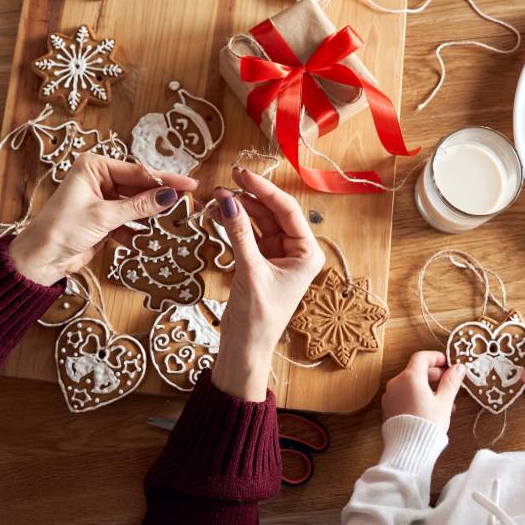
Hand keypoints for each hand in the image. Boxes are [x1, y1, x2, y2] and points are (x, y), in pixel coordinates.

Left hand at [7, 154, 197, 286]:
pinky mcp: (103, 219)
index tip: (189, 184)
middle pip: (138, 187)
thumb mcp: (105, 215)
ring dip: (150, 217)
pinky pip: (128, 220)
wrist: (41, 259)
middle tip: (188, 204)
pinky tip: (149, 239)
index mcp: (94, 167)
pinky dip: (137, 230)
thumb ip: (139, 206)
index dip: (164, 179)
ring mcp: (101, 199)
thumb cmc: (63, 229)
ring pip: (135, 205)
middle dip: (160, 198)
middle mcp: (98, 179)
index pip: (137, 171)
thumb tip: (170, 196)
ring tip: (174, 223)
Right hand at [208, 167, 323, 400]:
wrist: (245, 349)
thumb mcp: (249, 271)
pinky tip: (218, 213)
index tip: (243, 174)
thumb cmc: (257, 317)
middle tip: (226, 180)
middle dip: (249, 196)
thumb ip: (239, 233)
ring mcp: (277, 255)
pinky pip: (247, 233)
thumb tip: (227, 199)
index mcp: (307, 253)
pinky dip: (233, 223)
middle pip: (272, 212)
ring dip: (239, 208)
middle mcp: (296, 251)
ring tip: (217, 196)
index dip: (265, 189)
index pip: (287, 210)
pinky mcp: (259, 261)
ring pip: (258, 220)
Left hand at [382, 351, 464, 433]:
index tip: (447, 362)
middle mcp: (396, 383)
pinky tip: (430, 408)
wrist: (409, 449)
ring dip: (427, 387)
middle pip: (415, 370)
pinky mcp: (388, 407)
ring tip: (444, 401)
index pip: (421, 357)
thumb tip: (458, 367)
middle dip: (433, 373)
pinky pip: (404, 395)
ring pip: (410, 384)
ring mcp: (390, 395)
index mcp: (410, 377)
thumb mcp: (444, 402)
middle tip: (448, 380)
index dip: (435, 357)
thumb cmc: (428, 425)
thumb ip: (451, 382)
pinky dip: (416, 396)